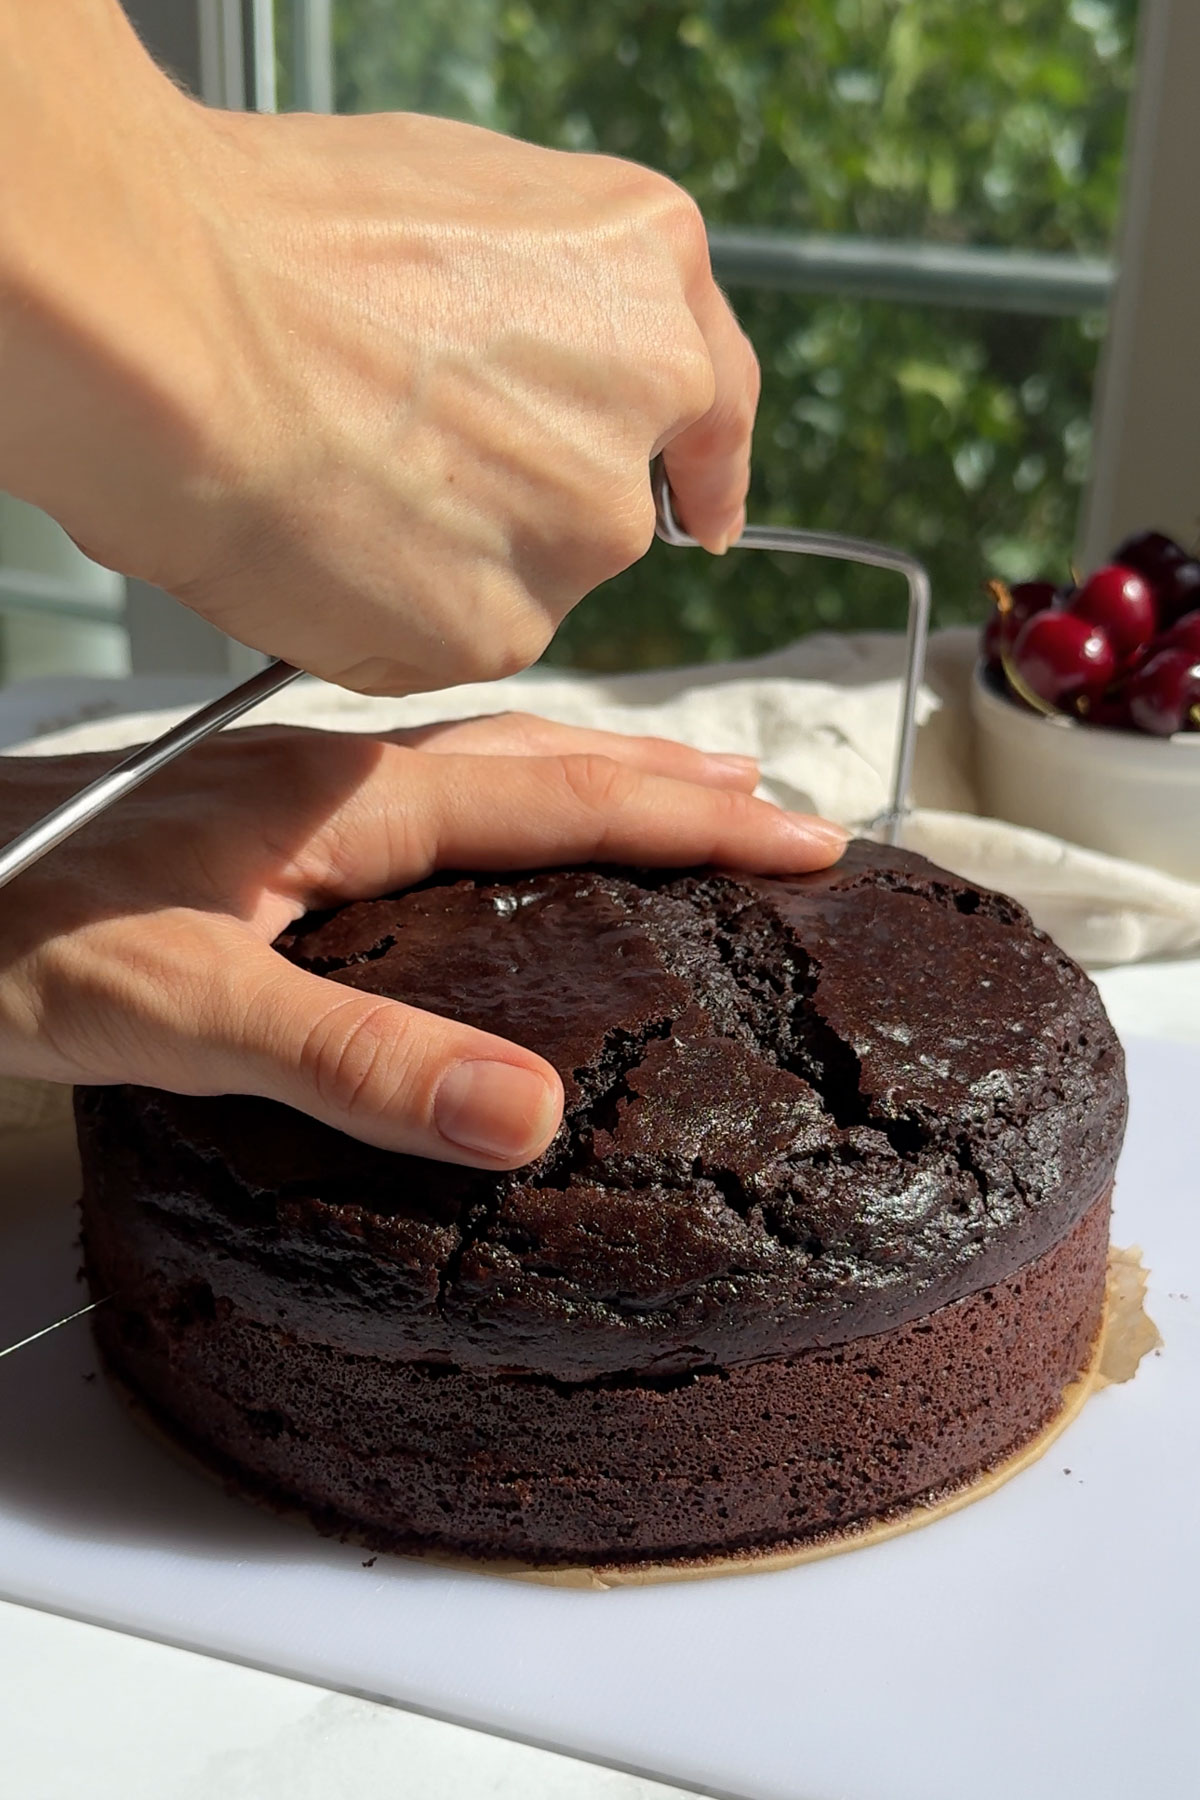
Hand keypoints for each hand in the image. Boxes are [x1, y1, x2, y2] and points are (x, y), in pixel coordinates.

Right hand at [0, 4, 758, 693]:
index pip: (714, 404)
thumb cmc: (275, 238)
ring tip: (336, 485)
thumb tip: (546, 354)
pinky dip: (394, 610)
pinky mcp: (503, 629)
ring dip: (451, 555)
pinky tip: (324, 545)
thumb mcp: (460, 198)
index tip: (703, 512)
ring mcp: (577, 535)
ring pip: (525, 574)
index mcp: (648, 284)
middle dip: (524, 497)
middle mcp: (638, 417)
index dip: (701, 463)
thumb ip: (552, 294)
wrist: (171, 331)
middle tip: (403, 463)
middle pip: (602, 499)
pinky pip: (456, 633)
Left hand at [0, 721, 844, 1165]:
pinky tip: (507, 838)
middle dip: (671, 779)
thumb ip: (355, 1059)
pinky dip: (516, 798)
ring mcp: (300, 795)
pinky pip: (432, 791)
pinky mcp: (265, 826)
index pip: (557, 796)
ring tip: (682, 793)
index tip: (801, 834)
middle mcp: (336, 776)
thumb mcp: (185, 1014)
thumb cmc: (14, 938)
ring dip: (599, 775)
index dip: (689, 817)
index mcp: (345, 800)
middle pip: (542, 756)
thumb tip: (527, 1111)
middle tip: (780, 803)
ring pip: (489, 764)